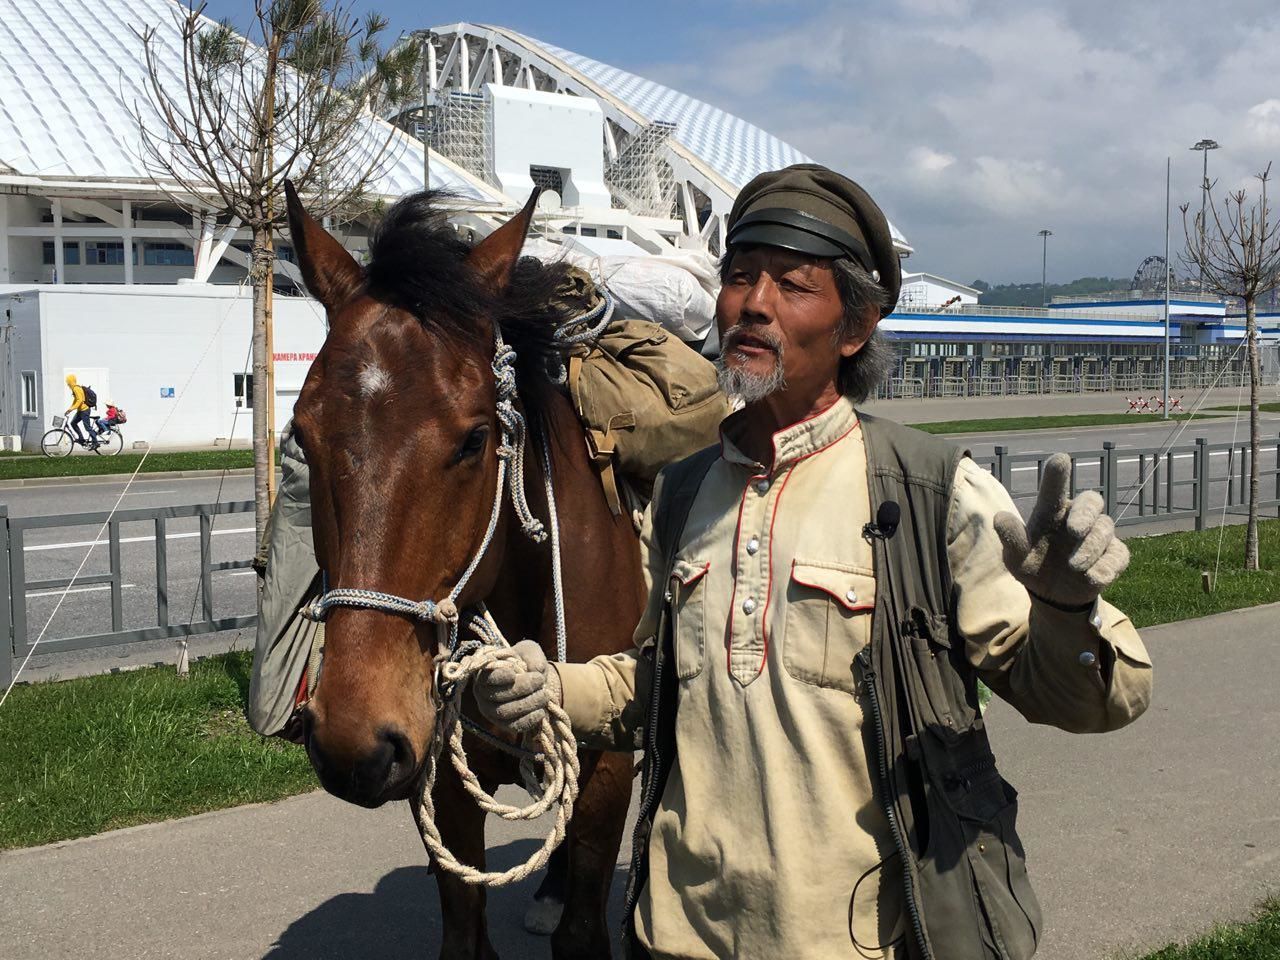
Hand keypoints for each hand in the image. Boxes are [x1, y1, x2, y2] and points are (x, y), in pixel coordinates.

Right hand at [472, 640, 551, 735]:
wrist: (533, 681)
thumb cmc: (526, 662)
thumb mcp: (530, 651)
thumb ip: (532, 655)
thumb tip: (536, 669)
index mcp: (485, 672)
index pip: (487, 677)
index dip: (499, 677)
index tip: (514, 673)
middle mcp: (482, 693)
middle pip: (498, 696)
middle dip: (523, 688)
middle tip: (541, 681)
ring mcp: (491, 711)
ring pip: (505, 712)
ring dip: (528, 704)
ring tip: (545, 695)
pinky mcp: (502, 724)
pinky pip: (513, 726)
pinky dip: (528, 720)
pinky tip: (541, 712)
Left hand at [994, 453, 1128, 608]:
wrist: (1052, 595)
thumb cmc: (1031, 565)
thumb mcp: (1016, 557)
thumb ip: (1011, 538)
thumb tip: (999, 518)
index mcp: (1051, 510)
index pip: (1055, 486)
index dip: (1058, 473)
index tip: (1061, 458)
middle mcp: (1077, 517)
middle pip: (1092, 500)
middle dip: (1085, 513)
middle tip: (1074, 530)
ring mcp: (1099, 535)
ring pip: (1104, 530)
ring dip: (1090, 548)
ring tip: (1073, 566)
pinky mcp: (1114, 555)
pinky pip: (1117, 555)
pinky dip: (1105, 566)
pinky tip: (1093, 577)